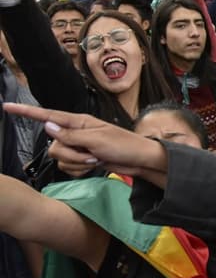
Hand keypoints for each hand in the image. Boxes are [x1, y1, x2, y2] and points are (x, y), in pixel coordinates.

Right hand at [2, 104, 165, 177]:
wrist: (139, 160)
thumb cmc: (124, 145)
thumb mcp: (97, 139)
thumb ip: (70, 135)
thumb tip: (47, 125)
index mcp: (79, 121)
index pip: (48, 115)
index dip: (26, 112)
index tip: (6, 107)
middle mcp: (75, 132)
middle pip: (53, 145)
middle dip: (71, 155)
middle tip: (92, 154)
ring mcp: (78, 146)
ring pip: (59, 158)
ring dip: (78, 163)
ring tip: (96, 159)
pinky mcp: (82, 159)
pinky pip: (68, 167)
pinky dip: (81, 169)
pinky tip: (95, 166)